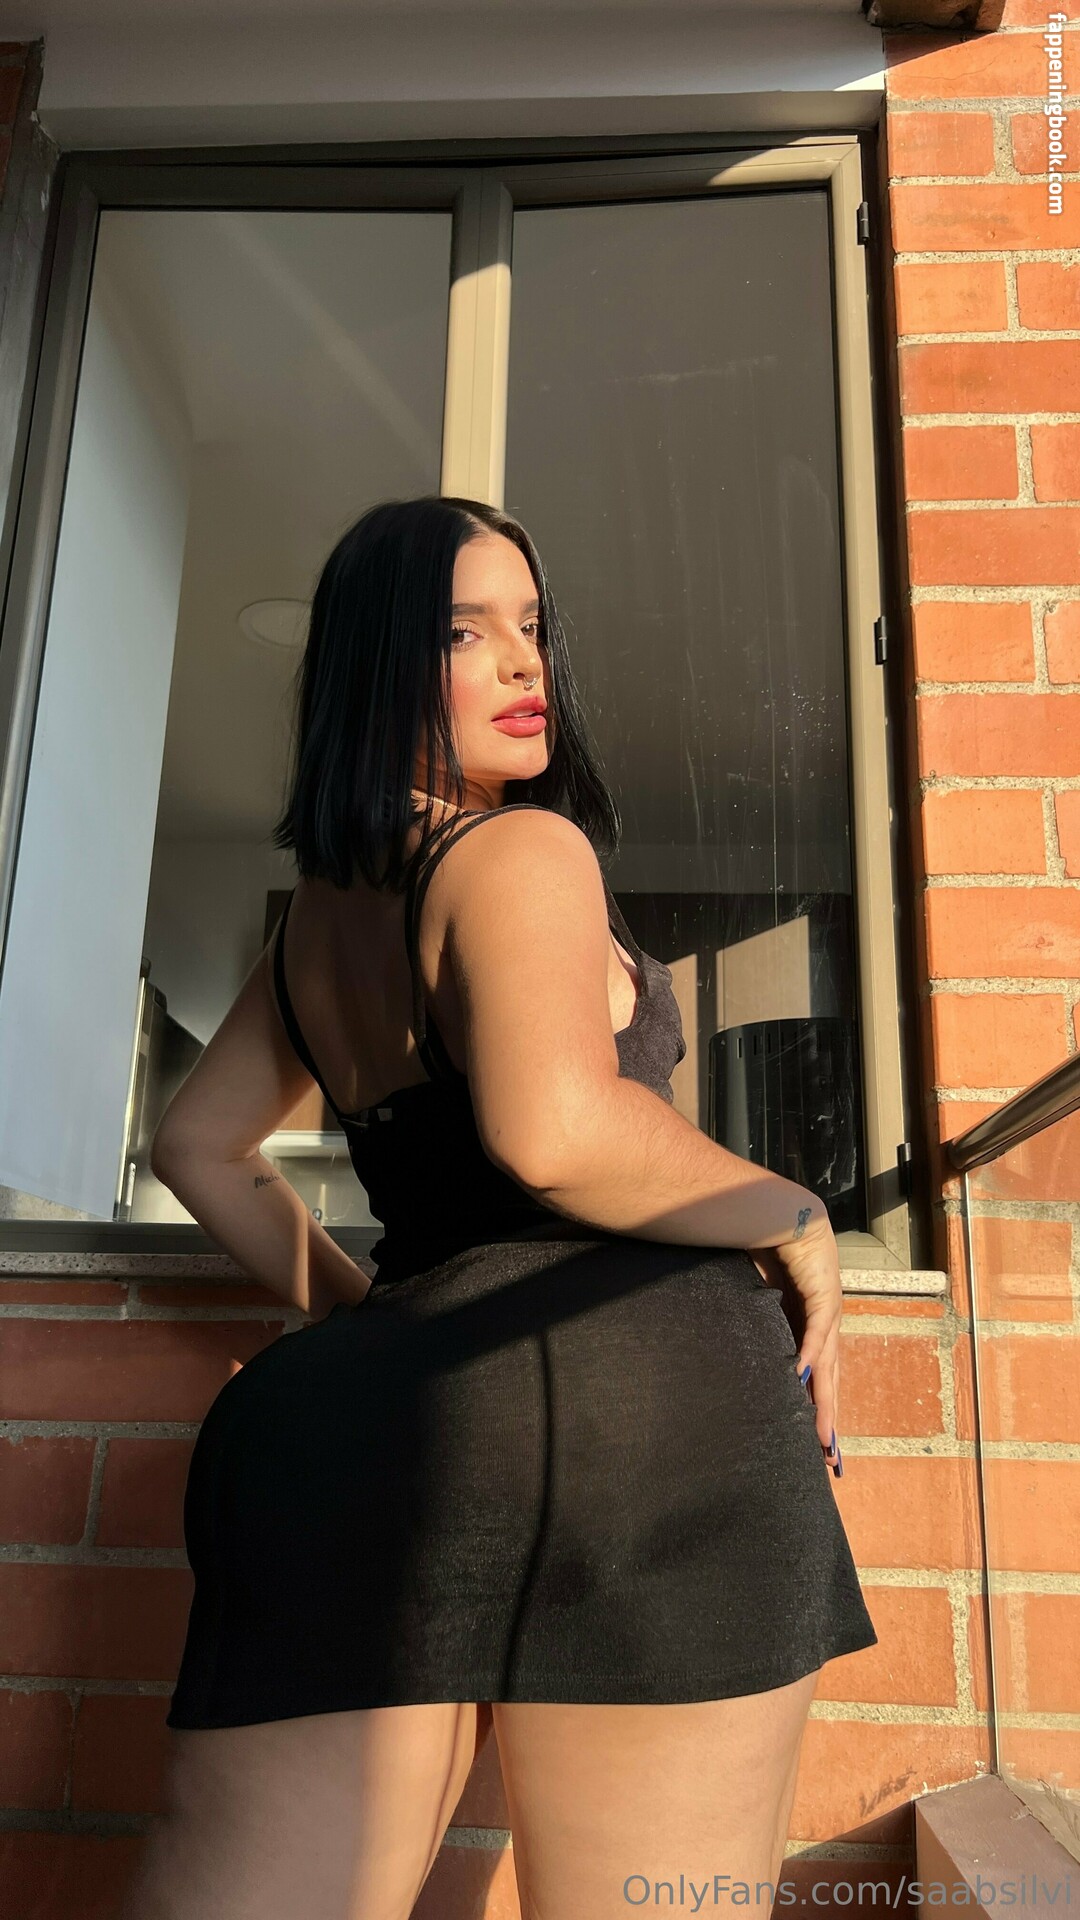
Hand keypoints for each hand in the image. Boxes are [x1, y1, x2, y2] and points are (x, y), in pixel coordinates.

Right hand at [750, 1209, 841, 1470]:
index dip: (815, 1405)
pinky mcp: (823, 1293)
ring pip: (828, 1364)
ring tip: (821, 1434)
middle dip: (827, 1418)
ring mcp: (829, 1309)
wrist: (779, 1212)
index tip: (814, 1439)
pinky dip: (810, 1356)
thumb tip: (729, 1351)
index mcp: (810, 1325)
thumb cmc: (764, 1251)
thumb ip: (754, 1327)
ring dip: (824, 1400)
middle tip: (828, 1457)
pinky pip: (816, 1330)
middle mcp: (825, 1321)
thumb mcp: (757, 1300)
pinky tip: (803, 1379)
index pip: (817, 1373)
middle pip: (828, 1378)